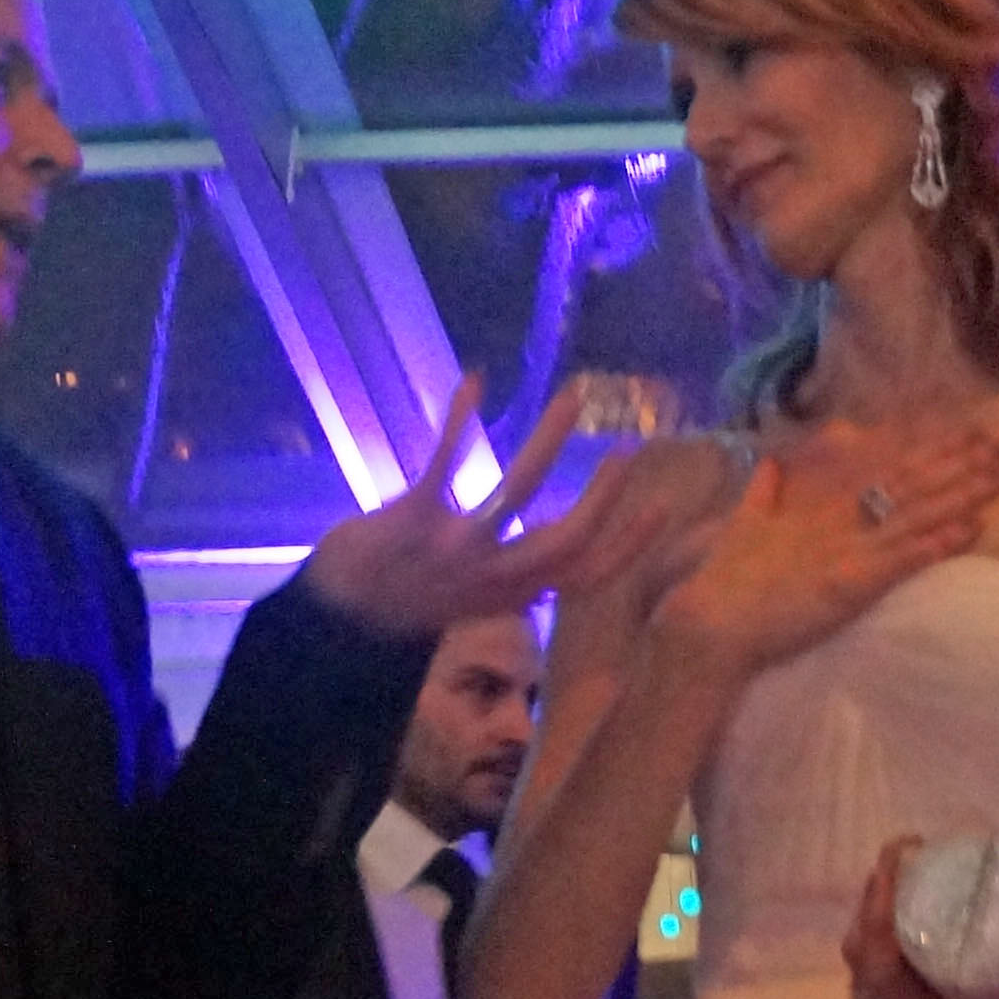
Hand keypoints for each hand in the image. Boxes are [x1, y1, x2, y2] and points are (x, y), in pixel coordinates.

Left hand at [301, 378, 702, 647]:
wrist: (335, 619)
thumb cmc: (408, 600)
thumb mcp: (475, 602)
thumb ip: (516, 580)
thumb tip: (557, 567)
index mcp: (514, 594)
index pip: (588, 574)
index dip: (631, 543)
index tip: (663, 505)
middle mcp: (493, 577)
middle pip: (567, 540)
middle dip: (603, 496)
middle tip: (627, 450)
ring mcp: (455, 549)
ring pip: (516, 493)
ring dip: (548, 440)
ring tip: (573, 395)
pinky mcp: (414, 519)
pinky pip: (446, 461)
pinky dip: (461, 417)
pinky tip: (474, 379)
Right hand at [649, 428, 998, 684]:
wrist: (711, 619)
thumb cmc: (725, 578)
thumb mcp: (742, 525)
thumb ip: (760, 493)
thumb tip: (767, 464)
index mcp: (819, 502)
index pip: (884, 465)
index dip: (930, 447)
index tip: (967, 431)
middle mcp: (839, 515)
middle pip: (912, 480)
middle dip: (961, 461)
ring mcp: (848, 546)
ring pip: (917, 511)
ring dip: (963, 493)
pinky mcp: (852, 582)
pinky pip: (905, 557)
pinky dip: (940, 541)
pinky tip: (974, 528)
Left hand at [846, 836, 998, 998]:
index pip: (875, 958)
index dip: (878, 903)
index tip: (904, 857)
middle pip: (859, 950)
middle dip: (878, 896)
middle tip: (914, 854)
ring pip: (862, 962)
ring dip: (876, 916)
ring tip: (910, 873)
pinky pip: (875, 975)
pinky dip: (882, 939)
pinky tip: (906, 908)